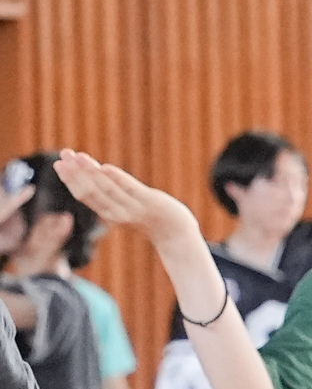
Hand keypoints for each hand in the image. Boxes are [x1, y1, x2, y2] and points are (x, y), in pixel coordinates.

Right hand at [54, 152, 202, 251]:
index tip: (58, 164)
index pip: (84, 195)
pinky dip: (117, 179)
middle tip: (62, 155)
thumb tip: (93, 169)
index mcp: (109, 213)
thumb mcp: (125, 204)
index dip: (70, 180)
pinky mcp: (150, 202)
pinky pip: (131, 189)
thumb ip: (110, 190)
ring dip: (91, 172)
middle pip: (91, 191)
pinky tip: (105, 167)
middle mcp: (118, 212)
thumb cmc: (148, 216)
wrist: (175, 232)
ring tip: (78, 156)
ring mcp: (134, 207)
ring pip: (107, 189)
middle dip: (75, 173)